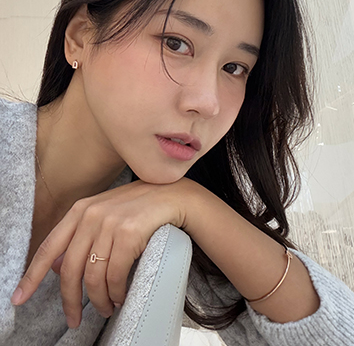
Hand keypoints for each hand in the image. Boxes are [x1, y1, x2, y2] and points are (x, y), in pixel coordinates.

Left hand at [11, 179, 190, 327]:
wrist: (172, 196)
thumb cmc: (140, 208)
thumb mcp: (105, 214)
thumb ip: (81, 235)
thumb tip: (56, 267)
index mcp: (81, 210)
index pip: (48, 247)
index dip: (31, 276)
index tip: (19, 298)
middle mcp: (91, 215)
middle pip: (69, 270)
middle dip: (70, 301)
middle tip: (75, 319)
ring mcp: (110, 223)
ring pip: (93, 276)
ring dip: (99, 300)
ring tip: (107, 307)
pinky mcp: (128, 232)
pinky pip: (115, 274)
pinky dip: (116, 292)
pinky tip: (120, 296)